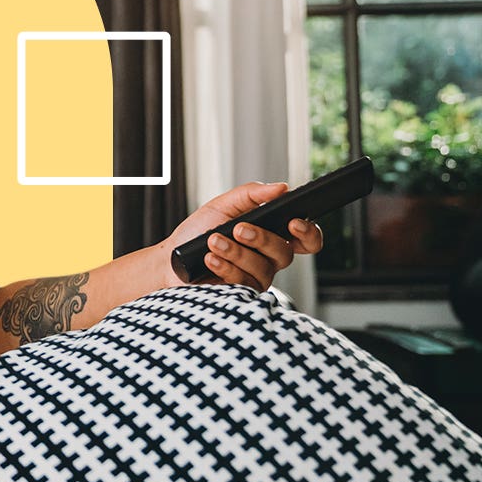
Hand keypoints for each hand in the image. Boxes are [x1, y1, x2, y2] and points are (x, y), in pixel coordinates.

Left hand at [159, 182, 323, 290]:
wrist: (172, 258)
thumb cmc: (198, 232)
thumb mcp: (223, 206)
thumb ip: (251, 194)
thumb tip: (281, 188)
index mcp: (271, 236)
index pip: (306, 239)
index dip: (309, 233)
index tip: (294, 222)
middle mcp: (269, 259)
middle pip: (284, 253)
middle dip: (262, 238)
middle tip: (238, 228)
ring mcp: (256, 278)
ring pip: (262, 269)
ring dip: (236, 252)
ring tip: (213, 241)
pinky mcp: (241, 294)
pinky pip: (243, 282)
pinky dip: (225, 266)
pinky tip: (210, 258)